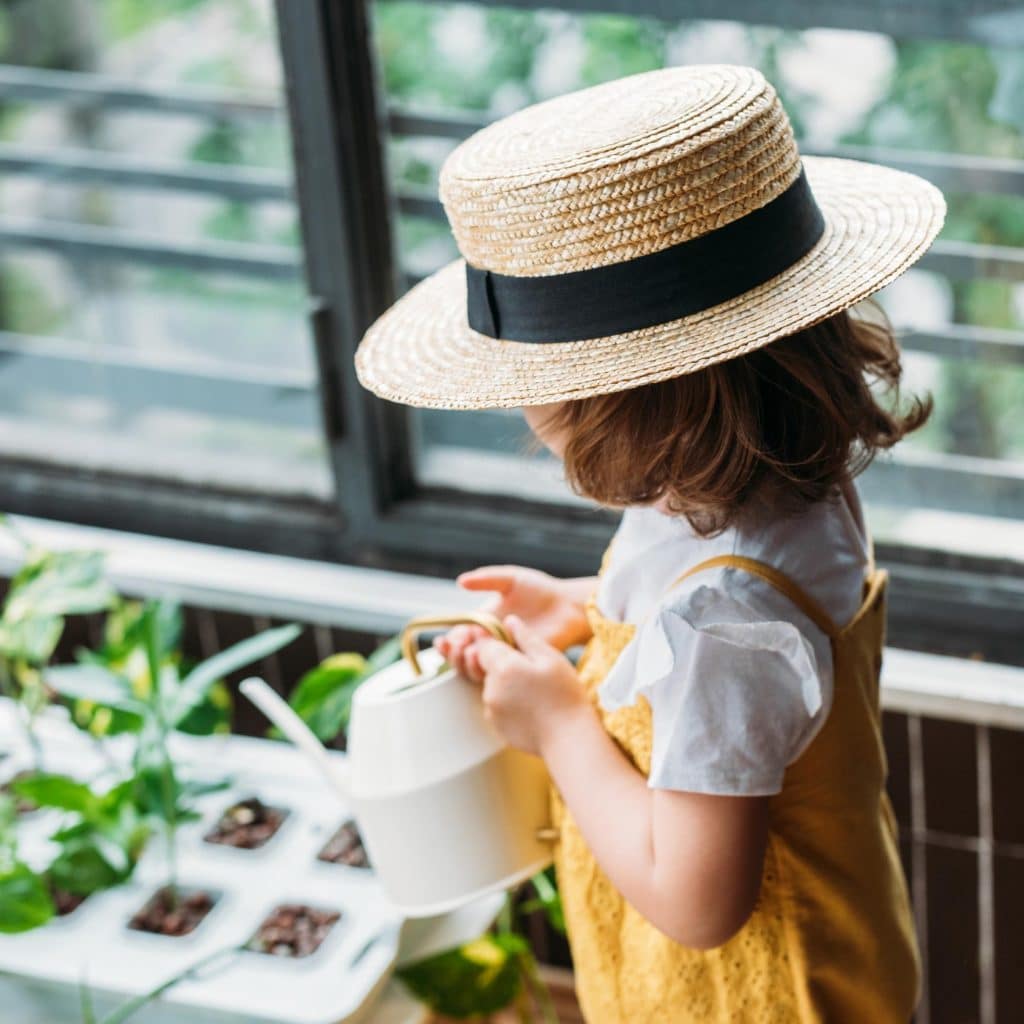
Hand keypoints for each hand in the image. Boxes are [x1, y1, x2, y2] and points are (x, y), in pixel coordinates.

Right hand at [434, 565, 590, 675]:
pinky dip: (488, 670)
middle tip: (458, 646)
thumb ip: (486, 579)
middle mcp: (493, 641)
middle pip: (464, 656)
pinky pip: (499, 675)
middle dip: (455, 654)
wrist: (568, 606)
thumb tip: (460, 581)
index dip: (450, 641)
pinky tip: (486, 660)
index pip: (460, 636)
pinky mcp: (520, 666)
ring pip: (477, 668)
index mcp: (486, 622)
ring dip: (468, 663)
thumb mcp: (511, 579)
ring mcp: (506, 655)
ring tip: (470, 652)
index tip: (444, 640)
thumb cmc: (541, 590)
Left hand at [464, 615, 589, 757]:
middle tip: (533, 675)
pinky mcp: (496, 726)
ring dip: (507, 686)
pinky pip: (498, 707)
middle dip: (505, 667)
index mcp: (503, 668)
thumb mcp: (551, 659)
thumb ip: (526, 638)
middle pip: (489, 668)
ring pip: (494, 687)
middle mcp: (491, 689)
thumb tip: (510, 621)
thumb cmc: (564, 695)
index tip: (517, 651)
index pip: (485, 646)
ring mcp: (491, 710)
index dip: (500, 645)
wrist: (568, 738)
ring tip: (535, 694)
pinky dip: (510, 705)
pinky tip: (532, 709)